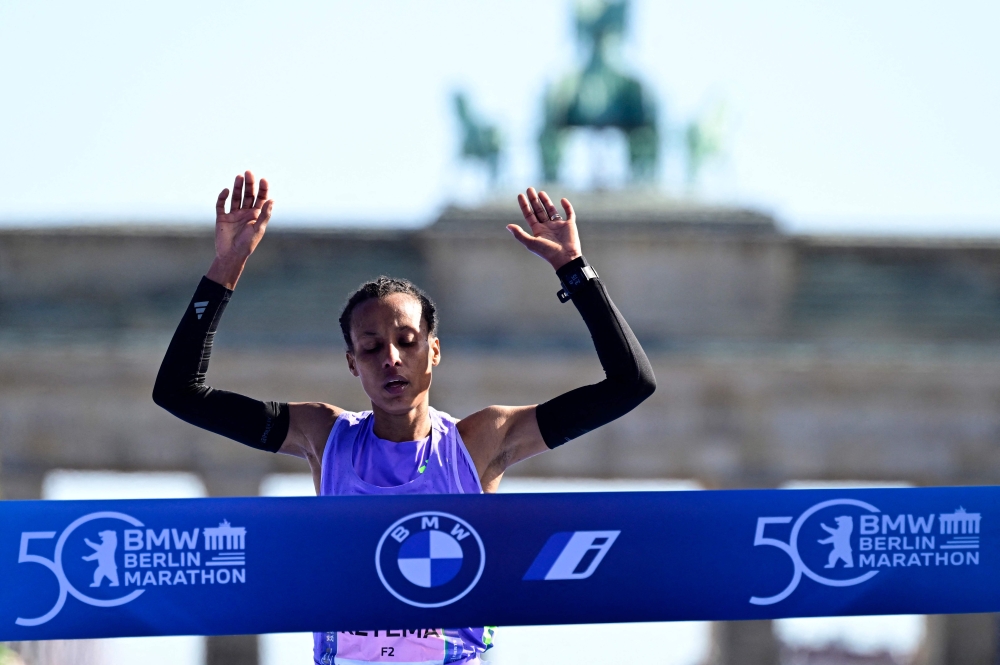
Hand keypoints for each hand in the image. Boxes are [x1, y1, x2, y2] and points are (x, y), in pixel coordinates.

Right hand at [206, 171, 273, 288]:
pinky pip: (221, 205)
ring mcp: (233, 214)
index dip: (262, 189)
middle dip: (249, 184)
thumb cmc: (247, 244)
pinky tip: (226, 191)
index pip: (261, 199)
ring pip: (235, 197)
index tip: (263, 179)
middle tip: (248, 172)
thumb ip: (265, 214)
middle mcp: (245, 213)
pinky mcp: (222, 218)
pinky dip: (223, 197)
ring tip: (239, 177)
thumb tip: (272, 200)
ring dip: (237, 187)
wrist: (231, 256)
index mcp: (256, 215)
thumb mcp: (258, 229)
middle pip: (248, 195)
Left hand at [508, 188, 581, 270]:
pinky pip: (569, 213)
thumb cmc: (547, 251)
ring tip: (541, 192)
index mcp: (538, 230)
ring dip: (546, 201)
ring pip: (551, 210)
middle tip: (529, 189)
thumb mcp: (531, 242)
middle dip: (534, 200)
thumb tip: (507, 226)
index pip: (529, 215)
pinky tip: (562, 200)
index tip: (520, 195)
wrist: (565, 257)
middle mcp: (547, 227)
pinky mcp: (569, 225)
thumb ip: (519, 234)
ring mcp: (558, 225)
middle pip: (539, 210)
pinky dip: (567, 206)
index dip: (524, 205)